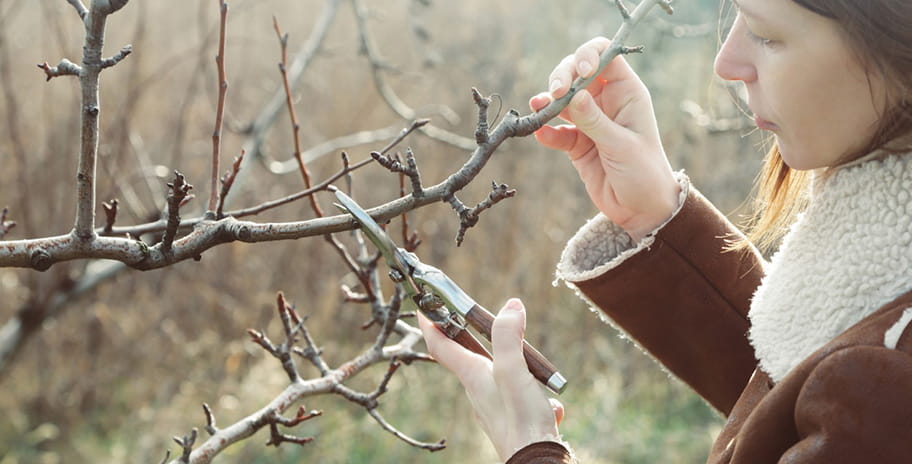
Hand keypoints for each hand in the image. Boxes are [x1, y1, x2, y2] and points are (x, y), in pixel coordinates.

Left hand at [418, 298, 563, 461]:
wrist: (536, 463)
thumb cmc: (521, 421)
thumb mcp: (513, 370)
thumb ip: (508, 337)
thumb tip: (510, 306)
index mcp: (472, 375)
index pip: (440, 345)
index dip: (430, 322)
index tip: (423, 304)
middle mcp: (478, 390)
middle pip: (469, 356)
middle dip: (475, 335)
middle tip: (483, 317)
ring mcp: (495, 406)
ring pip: (502, 376)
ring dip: (517, 366)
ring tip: (534, 368)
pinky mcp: (513, 418)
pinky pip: (523, 398)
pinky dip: (536, 395)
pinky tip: (550, 406)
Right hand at [531, 37, 679, 241]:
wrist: (641, 210)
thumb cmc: (644, 173)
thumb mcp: (621, 146)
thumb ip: (595, 121)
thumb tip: (573, 95)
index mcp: (627, 93)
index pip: (605, 57)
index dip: (588, 57)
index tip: (578, 73)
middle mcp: (607, 102)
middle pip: (576, 74)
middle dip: (562, 78)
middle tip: (554, 94)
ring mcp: (590, 122)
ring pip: (562, 100)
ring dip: (548, 102)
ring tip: (538, 109)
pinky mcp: (577, 143)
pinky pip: (557, 130)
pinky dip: (547, 130)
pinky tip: (541, 134)